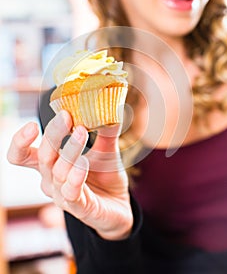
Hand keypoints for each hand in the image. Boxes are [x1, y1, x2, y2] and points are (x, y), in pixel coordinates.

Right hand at [7, 111, 132, 240]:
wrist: (120, 203)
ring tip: (82, 131)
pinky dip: (75, 176)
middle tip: (66, 116)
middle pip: (42, 156)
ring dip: (69, 149)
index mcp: (50, 163)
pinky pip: (71, 192)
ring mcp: (63, 195)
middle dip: (52, 133)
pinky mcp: (79, 207)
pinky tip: (83, 163)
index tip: (32, 124)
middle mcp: (51, 179)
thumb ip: (105, 130)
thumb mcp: (106, 148)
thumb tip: (109, 106)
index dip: (20, 141)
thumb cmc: (105, 174)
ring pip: (58, 171)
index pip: (21, 155)